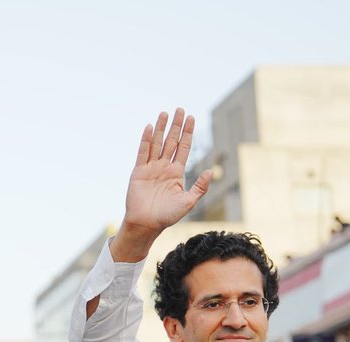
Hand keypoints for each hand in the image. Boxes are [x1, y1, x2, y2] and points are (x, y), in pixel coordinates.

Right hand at [110, 108, 212, 262]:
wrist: (146, 224)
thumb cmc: (167, 216)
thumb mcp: (188, 202)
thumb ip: (200, 187)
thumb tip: (211, 171)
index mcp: (176, 173)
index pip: (183, 148)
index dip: (187, 133)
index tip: (191, 118)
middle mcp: (164, 167)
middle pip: (171, 141)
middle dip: (176, 126)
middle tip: (180, 109)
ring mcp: (150, 168)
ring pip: (157, 143)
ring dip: (161, 128)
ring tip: (165, 113)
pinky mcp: (138, 172)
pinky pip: (143, 152)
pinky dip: (146, 140)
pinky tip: (150, 127)